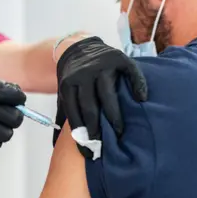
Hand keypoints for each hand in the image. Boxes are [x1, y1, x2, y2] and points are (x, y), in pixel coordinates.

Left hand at [54, 36, 146, 158]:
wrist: (78, 46)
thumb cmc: (73, 78)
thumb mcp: (64, 93)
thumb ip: (62, 115)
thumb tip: (55, 144)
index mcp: (67, 84)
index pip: (74, 112)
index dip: (80, 133)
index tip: (88, 150)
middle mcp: (83, 74)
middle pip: (90, 105)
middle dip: (96, 127)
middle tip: (104, 146)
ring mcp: (101, 65)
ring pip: (107, 93)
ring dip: (114, 114)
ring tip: (120, 131)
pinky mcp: (118, 58)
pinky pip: (130, 73)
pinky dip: (137, 85)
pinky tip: (141, 99)